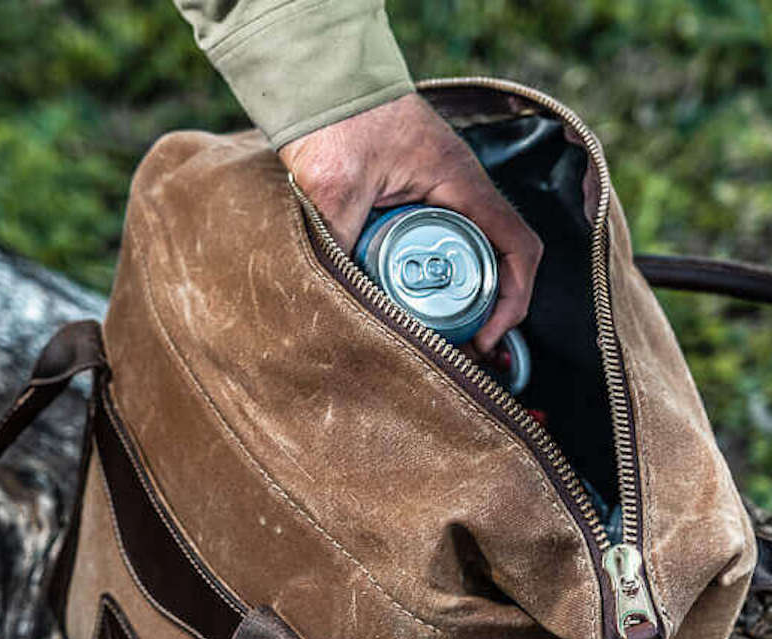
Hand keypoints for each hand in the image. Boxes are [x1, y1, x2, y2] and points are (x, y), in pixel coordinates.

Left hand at [278, 93, 542, 351]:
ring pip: (469, 259)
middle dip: (486, 312)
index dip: (513, 300)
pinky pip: (442, 250)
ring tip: (439, 339)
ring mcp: (441, 198)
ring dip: (460, 300)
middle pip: (497, 262)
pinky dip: (435, 283)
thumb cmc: (336, 123)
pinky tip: (410, 308)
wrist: (319, 88)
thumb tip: (342, 304)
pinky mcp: (417, 205)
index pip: (517, 248)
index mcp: (461, 184)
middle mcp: (461, 192)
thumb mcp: (336, 191)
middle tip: (459, 351)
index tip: (487, 338)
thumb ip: (337, 243)